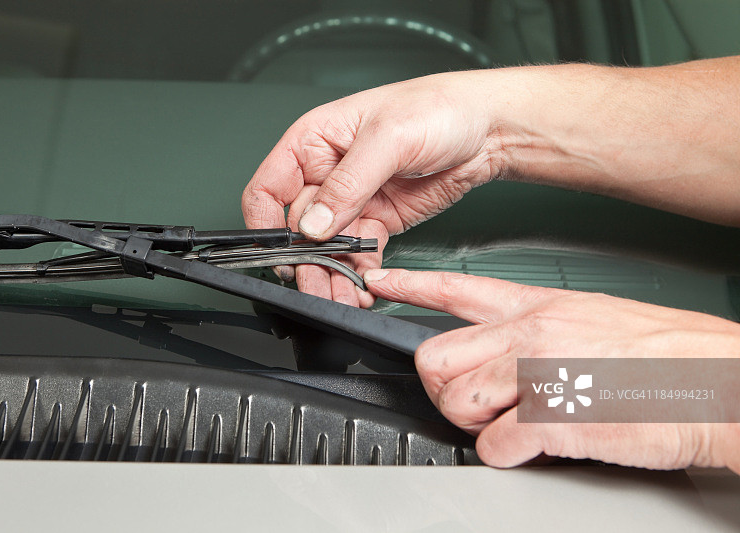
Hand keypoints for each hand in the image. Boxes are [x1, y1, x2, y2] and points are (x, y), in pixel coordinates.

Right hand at [241, 72, 503, 306]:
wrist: (488, 129)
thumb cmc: (437, 108)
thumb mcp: (387, 139)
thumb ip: (347, 184)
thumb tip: (313, 224)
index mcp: (313, 142)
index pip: (269, 189)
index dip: (266, 224)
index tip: (279, 253)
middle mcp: (326, 174)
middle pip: (298, 229)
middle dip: (306, 261)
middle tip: (316, 286)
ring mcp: (352, 201)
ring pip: (327, 249)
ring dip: (331, 275)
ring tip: (341, 297)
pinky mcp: (377, 221)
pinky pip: (357, 254)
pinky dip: (358, 273)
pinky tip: (363, 288)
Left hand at [364, 268, 739, 472]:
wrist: (722, 382)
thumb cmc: (669, 354)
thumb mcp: (595, 318)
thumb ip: (541, 328)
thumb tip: (507, 350)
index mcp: (540, 306)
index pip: (455, 287)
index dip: (409, 285)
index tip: (379, 282)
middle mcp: (531, 333)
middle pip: (435, 355)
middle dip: (441, 386)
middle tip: (470, 401)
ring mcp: (539, 373)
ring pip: (455, 399)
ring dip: (471, 421)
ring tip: (506, 423)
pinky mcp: (554, 419)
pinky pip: (493, 443)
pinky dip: (503, 454)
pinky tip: (528, 446)